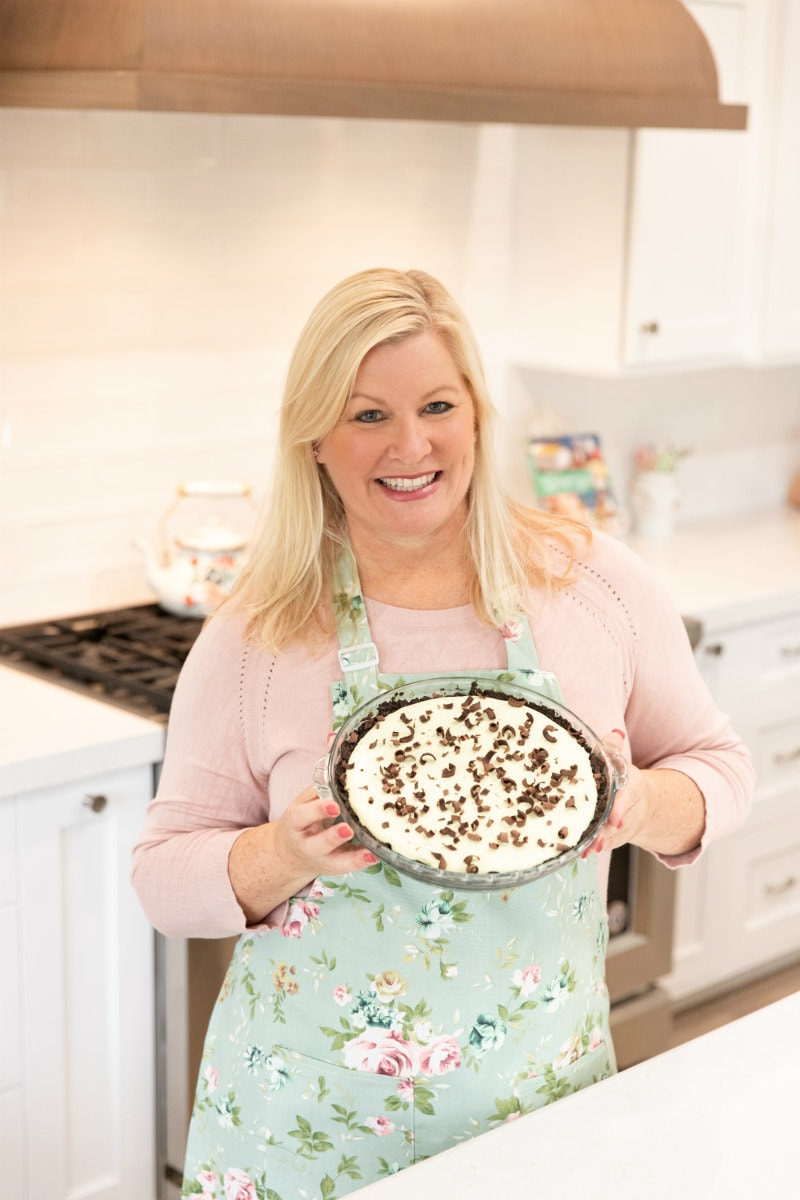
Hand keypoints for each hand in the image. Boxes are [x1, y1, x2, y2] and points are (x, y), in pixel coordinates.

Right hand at [271, 783, 378, 879]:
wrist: (291, 853)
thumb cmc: (302, 822)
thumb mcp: (302, 804)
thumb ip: (318, 790)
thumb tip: (338, 769)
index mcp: (296, 824)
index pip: (302, 817)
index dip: (317, 811)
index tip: (335, 805)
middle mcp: (307, 845)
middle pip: (318, 844)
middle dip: (333, 837)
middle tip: (349, 828)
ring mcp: (322, 860)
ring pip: (336, 862)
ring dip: (353, 857)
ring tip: (370, 850)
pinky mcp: (336, 868)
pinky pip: (350, 867)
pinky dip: (362, 862)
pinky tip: (375, 856)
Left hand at [581, 731, 648, 856]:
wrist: (641, 800)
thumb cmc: (621, 776)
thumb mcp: (619, 760)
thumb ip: (613, 747)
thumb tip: (615, 733)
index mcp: (633, 786)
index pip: (628, 797)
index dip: (621, 809)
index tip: (616, 820)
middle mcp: (631, 808)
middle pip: (618, 822)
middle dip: (607, 832)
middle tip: (595, 840)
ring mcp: (624, 825)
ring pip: (613, 837)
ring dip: (599, 843)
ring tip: (585, 849)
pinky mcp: (616, 836)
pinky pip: (607, 844)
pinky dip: (595, 848)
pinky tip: (581, 853)